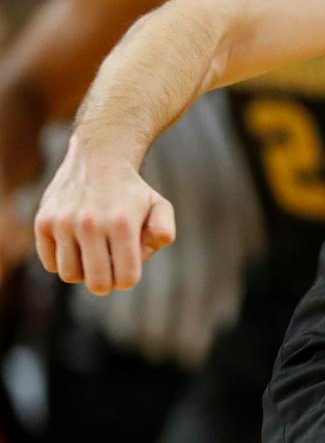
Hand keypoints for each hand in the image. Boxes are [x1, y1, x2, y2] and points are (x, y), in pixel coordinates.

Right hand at [33, 146, 174, 295]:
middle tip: (109, 272)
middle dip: (106, 284)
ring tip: (93, 255)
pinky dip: (63, 262)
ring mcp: (63, 223)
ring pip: (69, 276)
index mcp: (122, 224)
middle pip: (96, 283)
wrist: (97, 158)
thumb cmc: (132, 191)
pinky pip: (50, 264)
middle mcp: (90, 224)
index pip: (124, 278)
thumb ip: (163, 232)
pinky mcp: (42, 222)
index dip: (127, 280)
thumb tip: (144, 255)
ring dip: (83, 272)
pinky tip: (75, 246)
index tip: (128, 270)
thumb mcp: (159, 206)